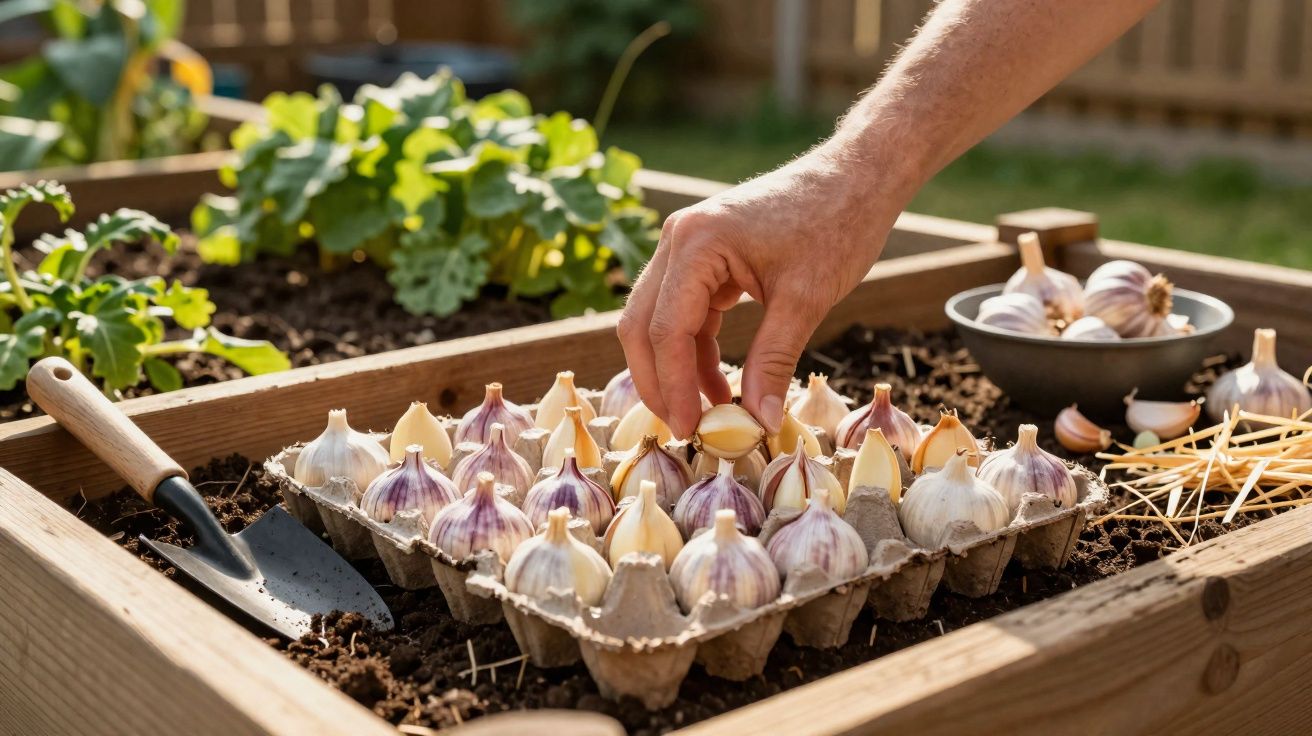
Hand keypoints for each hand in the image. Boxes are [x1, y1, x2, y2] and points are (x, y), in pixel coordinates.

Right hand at [618, 143, 905, 438]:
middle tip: (684, 430)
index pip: (666, 329)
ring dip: (676, 370)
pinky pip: (684, 312)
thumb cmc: (837, 225)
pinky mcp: (703, 257)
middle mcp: (679, 240)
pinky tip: (720, 385)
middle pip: (642, 325)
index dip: (673, 387)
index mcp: (697, 243)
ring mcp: (686, 246)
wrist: (856, 177)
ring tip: (705, 415)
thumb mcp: (805, 300)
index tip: (691, 431)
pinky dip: (696, 351)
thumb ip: (774, 362)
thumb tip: (757, 421)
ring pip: (657, 321)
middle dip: (658, 382)